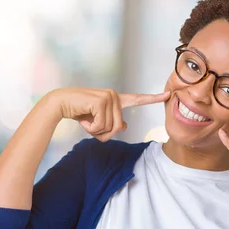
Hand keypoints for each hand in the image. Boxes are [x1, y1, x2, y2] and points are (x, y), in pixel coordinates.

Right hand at [44, 88, 169, 141]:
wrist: (60, 104)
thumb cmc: (79, 112)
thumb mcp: (98, 121)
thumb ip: (112, 123)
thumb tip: (125, 126)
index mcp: (116, 99)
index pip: (138, 99)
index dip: (153, 98)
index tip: (168, 94)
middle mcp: (114, 96)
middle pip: (119, 127)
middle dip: (104, 134)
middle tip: (91, 126)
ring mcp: (109, 97)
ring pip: (111, 128)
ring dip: (96, 131)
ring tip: (87, 121)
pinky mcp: (101, 101)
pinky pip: (102, 126)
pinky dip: (91, 128)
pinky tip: (83, 118)